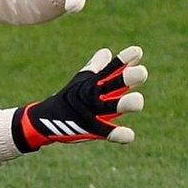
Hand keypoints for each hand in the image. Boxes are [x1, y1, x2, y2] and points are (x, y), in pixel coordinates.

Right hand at [12, 46, 147, 151]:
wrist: (44, 118)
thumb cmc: (68, 98)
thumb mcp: (81, 81)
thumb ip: (97, 67)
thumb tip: (106, 51)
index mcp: (94, 83)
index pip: (111, 68)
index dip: (124, 60)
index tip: (138, 51)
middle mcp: (92, 94)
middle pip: (112, 84)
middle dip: (126, 78)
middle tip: (142, 73)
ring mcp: (90, 111)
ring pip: (109, 107)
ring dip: (124, 104)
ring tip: (139, 100)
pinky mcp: (88, 129)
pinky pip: (103, 131)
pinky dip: (116, 134)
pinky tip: (129, 135)